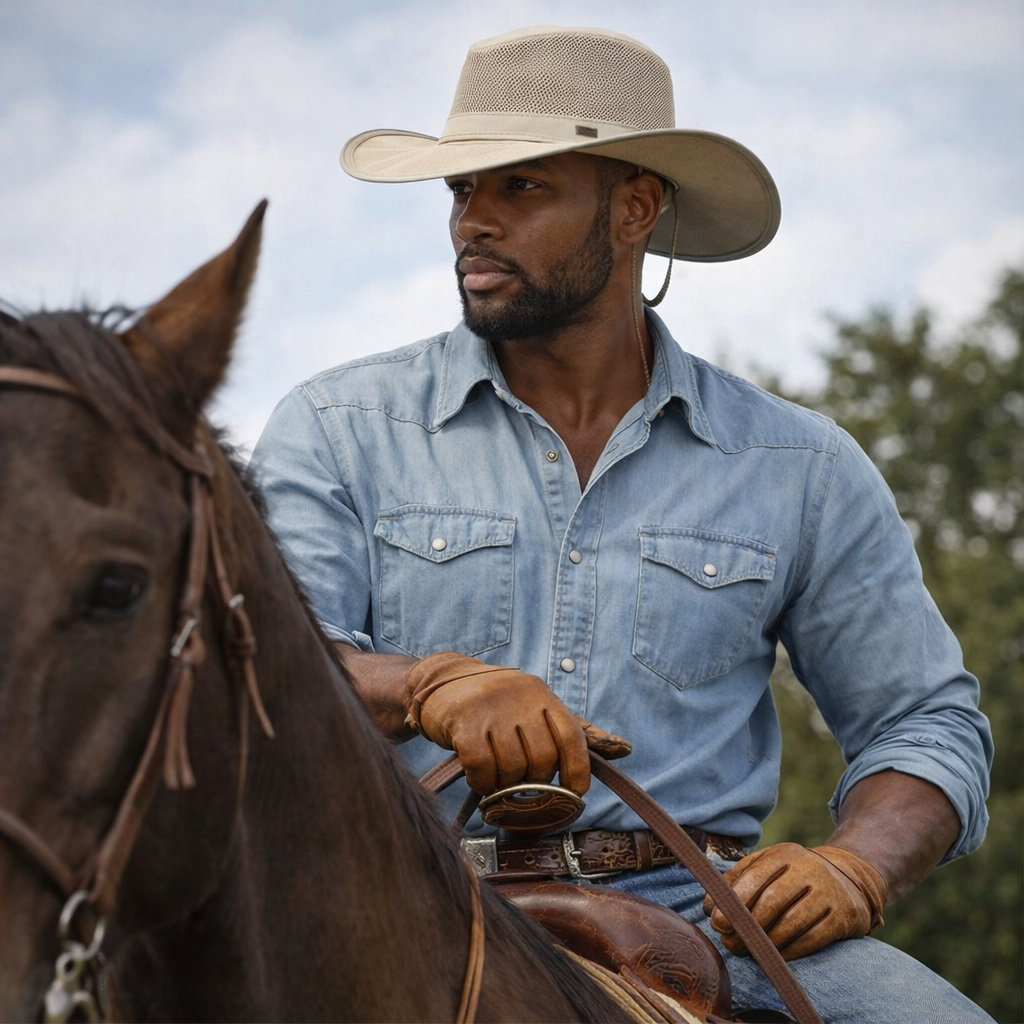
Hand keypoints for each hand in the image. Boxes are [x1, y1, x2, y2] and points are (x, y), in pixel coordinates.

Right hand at [404, 651, 628, 794]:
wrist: (440, 681)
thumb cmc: (495, 706)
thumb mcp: (535, 709)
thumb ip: (574, 731)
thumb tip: (626, 749)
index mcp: (542, 696)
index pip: (572, 737)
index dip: (577, 771)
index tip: (573, 793)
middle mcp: (520, 697)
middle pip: (540, 760)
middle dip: (531, 780)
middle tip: (517, 780)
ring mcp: (490, 708)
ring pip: (511, 768)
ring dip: (503, 784)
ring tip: (494, 777)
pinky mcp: (463, 721)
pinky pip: (482, 769)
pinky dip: (482, 783)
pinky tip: (478, 777)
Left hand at [703, 842, 886, 960]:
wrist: (849, 879)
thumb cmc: (794, 876)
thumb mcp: (768, 866)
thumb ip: (737, 880)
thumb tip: (709, 906)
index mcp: (784, 854)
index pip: (754, 877)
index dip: (733, 902)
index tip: (716, 922)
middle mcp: (808, 869)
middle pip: (772, 901)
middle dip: (747, 927)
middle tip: (730, 943)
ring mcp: (828, 892)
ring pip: (791, 922)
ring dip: (766, 943)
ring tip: (749, 952)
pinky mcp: (843, 916)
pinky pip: (811, 939)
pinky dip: (790, 951)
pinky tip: (775, 956)